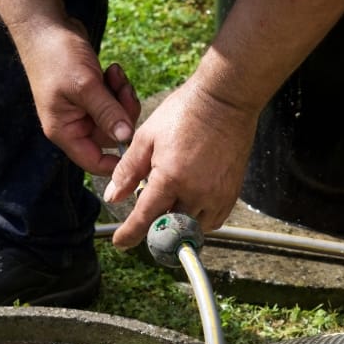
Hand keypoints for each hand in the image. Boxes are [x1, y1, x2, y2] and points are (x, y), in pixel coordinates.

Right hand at [14, 21, 140, 175]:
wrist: (45, 25)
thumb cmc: (57, 56)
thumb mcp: (85, 85)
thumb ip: (107, 113)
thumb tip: (126, 138)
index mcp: (65, 131)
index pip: (94, 162)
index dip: (116, 163)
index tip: (137, 148)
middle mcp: (74, 125)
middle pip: (111, 137)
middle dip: (123, 114)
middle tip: (124, 89)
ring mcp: (83, 110)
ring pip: (116, 118)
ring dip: (122, 97)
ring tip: (116, 74)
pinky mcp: (92, 95)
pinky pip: (114, 101)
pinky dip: (118, 87)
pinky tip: (113, 70)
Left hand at [103, 78, 258, 247]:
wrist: (225, 100)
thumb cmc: (184, 113)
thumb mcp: (146, 137)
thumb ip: (127, 170)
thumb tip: (113, 197)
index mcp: (170, 178)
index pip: (145, 218)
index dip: (130, 234)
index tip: (120, 242)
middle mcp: (196, 192)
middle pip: (170, 228)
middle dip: (155, 227)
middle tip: (147, 216)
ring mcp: (217, 195)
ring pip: (192, 228)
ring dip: (178, 224)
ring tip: (170, 204)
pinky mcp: (231, 194)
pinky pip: (213, 221)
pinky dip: (198, 220)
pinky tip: (189, 204)